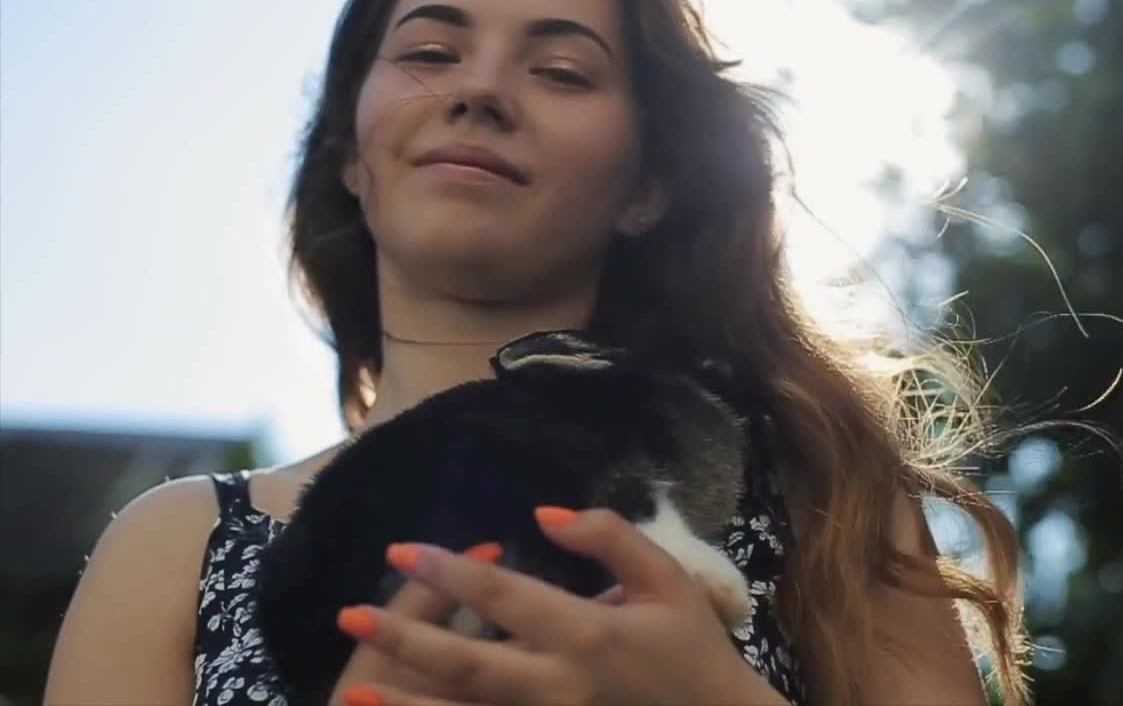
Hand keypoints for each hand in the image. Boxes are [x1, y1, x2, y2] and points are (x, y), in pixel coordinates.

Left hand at [333, 507, 787, 705]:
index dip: (449, 570)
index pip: (504, 595)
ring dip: (407, 705)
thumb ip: (612, 538)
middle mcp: (560, 685)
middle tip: (351, 617)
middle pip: (469, 663)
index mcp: (588, 633)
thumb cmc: (694, 651)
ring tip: (351, 694)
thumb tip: (545, 513)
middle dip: (406, 640)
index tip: (400, 551)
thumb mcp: (669, 581)